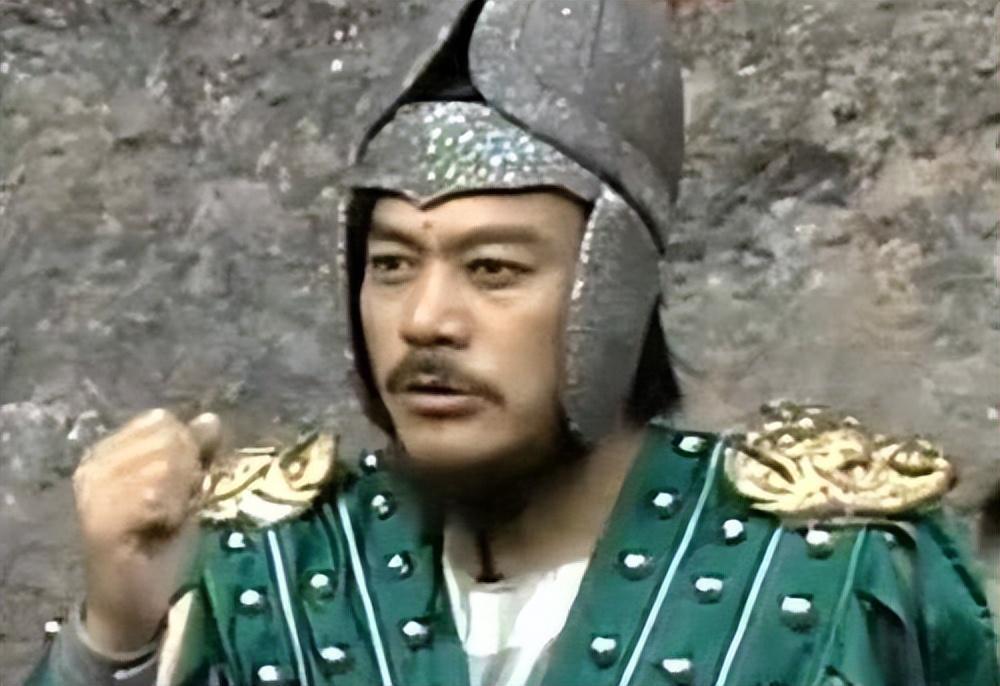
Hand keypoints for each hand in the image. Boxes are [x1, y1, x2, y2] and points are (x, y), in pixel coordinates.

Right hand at [73, 409, 221, 652]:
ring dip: (181, 496)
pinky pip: (154, 497)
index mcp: (106, 451)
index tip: (179, 486)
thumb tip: (211, 419)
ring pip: (164, 466)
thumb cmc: (159, 543)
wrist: (132, 601)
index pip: (161, 421)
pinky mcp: (101, 522)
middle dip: (187, 473)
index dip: (186, 449)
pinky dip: (171, 514)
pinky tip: (159, 531)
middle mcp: (92, 466)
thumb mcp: (185, 489)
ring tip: (165, 520)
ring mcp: (92, 493)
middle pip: (167, 439)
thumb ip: (197, 452)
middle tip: (173, 507)